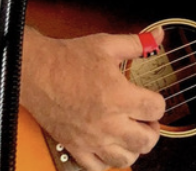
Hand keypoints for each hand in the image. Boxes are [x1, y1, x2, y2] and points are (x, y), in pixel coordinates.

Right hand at [21, 29, 164, 170]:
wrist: (36, 72)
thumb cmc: (68, 59)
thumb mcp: (107, 44)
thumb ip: (137, 43)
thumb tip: (158, 36)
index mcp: (118, 96)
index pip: (155, 110)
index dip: (159, 103)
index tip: (152, 98)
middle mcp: (107, 122)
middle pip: (145, 140)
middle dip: (152, 129)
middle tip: (146, 118)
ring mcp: (91, 138)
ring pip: (125, 159)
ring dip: (133, 146)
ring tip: (130, 131)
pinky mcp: (75, 147)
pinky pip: (98, 168)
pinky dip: (109, 160)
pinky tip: (110, 145)